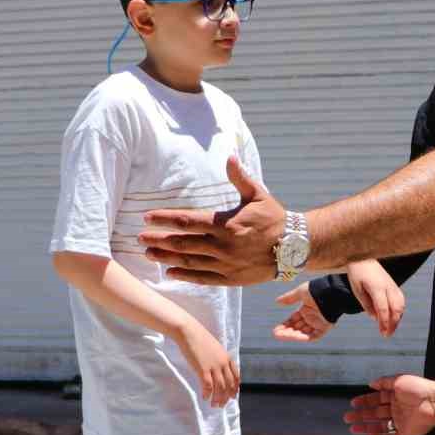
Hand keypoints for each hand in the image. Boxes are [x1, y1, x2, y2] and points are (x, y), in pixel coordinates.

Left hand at [140, 154, 286, 284]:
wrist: (294, 247)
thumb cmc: (274, 219)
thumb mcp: (258, 195)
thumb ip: (240, 178)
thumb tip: (230, 157)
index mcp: (225, 224)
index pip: (187, 221)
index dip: (165, 219)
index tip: (148, 218)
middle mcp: (222, 245)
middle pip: (183, 242)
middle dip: (159, 239)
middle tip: (139, 238)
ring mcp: (225, 263)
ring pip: (189, 261)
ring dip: (166, 257)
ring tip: (148, 254)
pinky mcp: (230, 278)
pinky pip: (203, 278)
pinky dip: (185, 275)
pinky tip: (170, 272)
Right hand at [174, 318, 239, 405]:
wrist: (189, 332)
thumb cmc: (199, 339)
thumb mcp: (215, 349)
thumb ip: (219, 359)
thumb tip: (218, 370)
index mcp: (227, 358)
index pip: (236, 376)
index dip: (235, 388)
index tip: (232, 396)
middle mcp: (223, 363)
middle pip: (229, 384)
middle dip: (227, 397)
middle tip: (222, 404)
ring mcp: (214, 366)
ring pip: (220, 387)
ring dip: (218, 398)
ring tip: (214, 405)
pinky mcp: (203, 369)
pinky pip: (208, 385)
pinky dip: (208, 393)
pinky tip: (205, 397)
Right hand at [272, 283, 334, 341]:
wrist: (331, 292)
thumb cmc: (317, 290)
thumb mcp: (300, 293)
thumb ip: (289, 298)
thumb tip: (277, 301)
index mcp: (306, 310)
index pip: (293, 321)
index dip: (284, 326)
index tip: (276, 330)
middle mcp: (311, 318)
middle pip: (297, 328)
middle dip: (286, 332)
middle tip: (276, 334)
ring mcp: (317, 324)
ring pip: (303, 333)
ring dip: (292, 335)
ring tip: (281, 336)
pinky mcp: (324, 328)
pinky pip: (313, 336)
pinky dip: (304, 337)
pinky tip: (294, 337)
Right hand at [344, 374, 434, 434]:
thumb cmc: (419, 388)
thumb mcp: (399, 380)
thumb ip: (384, 382)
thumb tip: (371, 383)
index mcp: (396, 397)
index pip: (376, 400)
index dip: (364, 401)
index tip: (353, 403)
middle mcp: (397, 409)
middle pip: (375, 414)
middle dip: (361, 415)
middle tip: (347, 417)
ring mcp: (401, 422)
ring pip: (380, 426)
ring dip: (366, 427)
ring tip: (352, 428)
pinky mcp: (406, 433)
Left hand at [346, 261, 404, 337]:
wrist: (363, 256)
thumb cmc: (357, 272)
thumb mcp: (357, 289)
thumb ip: (366, 304)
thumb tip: (374, 318)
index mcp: (377, 288)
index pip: (383, 309)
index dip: (384, 323)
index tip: (383, 333)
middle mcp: (388, 286)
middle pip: (396, 308)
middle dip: (393, 324)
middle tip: (387, 335)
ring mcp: (392, 285)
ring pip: (401, 304)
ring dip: (398, 318)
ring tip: (391, 328)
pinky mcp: (394, 284)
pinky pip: (401, 300)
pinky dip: (399, 310)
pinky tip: (394, 317)